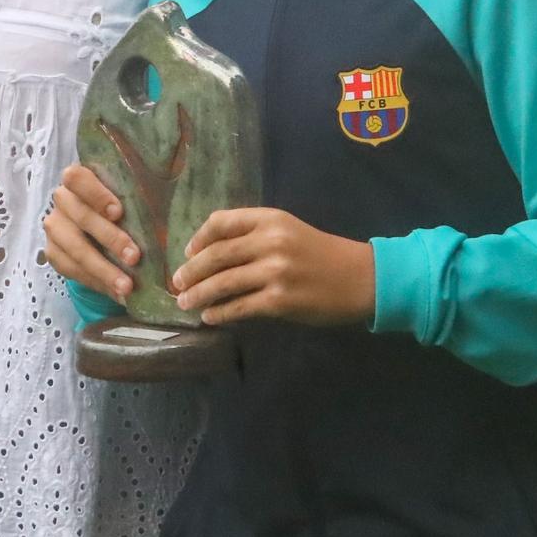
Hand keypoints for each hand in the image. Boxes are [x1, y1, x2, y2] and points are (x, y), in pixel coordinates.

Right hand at [42, 164, 143, 303]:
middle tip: (135, 257)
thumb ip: (140, 191)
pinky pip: (72, 270)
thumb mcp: (128, 194)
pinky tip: (115, 291)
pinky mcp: (53, 252)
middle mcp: (62, 200)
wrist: (96, 229)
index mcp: (79, 179)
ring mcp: (55, 227)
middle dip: (110, 238)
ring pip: (75, 248)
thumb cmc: (119, 206)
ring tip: (126, 286)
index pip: (76, 177)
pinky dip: (95, 282)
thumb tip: (172, 191)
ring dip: (103, 269)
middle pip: (81, 217)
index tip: (119, 213)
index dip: (96, 194)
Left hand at [171, 208, 373, 326]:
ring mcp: (275, 272)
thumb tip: (211, 254)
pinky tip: (210, 317)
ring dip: (198, 294)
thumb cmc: (322, 254)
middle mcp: (271, 241)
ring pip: (223, 283)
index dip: (199, 238)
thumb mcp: (290, 231)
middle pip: (216, 254)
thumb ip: (256, 235)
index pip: (222, 222)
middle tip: (175, 283)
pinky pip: (239, 307)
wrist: (360, 278)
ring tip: (185, 302)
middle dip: (190, 271)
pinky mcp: (280, 301)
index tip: (188, 252)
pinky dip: (220, 313)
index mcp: (271, 219)